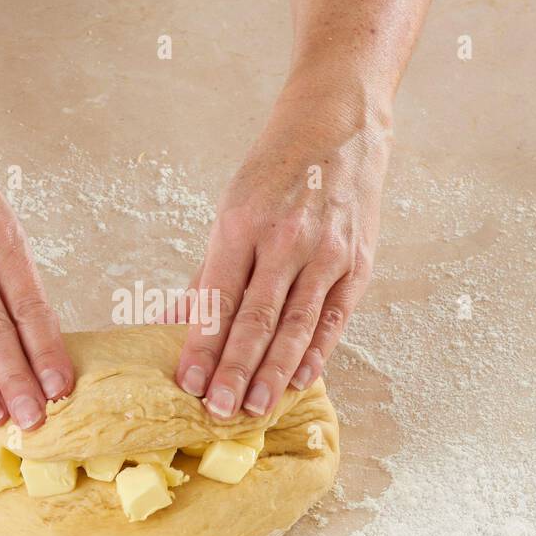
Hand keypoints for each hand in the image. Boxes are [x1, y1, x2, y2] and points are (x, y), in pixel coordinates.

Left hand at [176, 76, 388, 417]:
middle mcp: (286, 240)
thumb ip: (210, 271)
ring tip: (253, 408)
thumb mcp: (232, 207)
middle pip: (256, 320)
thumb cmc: (277, 167)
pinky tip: (299, 381)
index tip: (187, 383)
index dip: (202, 346)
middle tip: (218, 410)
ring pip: (295, 326)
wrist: (340, 125)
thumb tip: (177, 322)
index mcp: (243, 223)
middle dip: (234, 370)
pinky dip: (316, 352)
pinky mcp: (357, 262)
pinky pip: (333, 318)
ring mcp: (326, 253)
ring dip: (273, 373)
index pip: (219, 298)